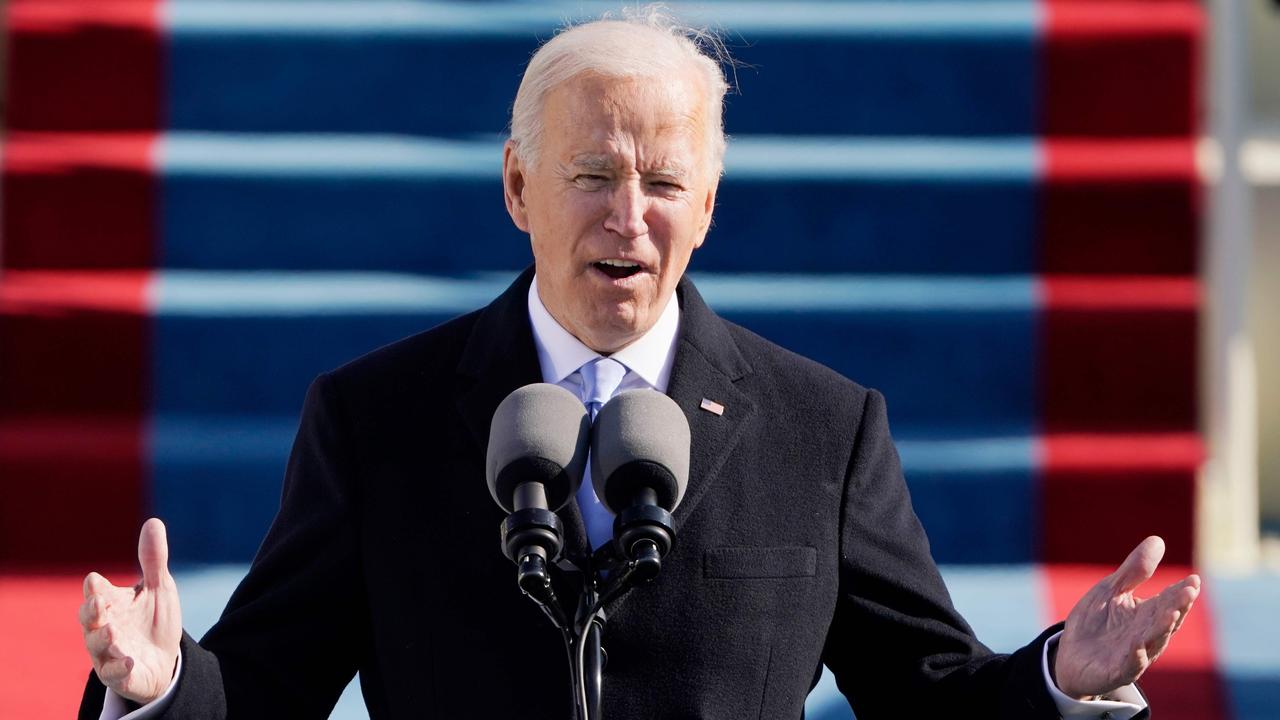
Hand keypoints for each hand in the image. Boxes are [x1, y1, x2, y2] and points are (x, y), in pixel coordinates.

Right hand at [79, 518, 182, 704]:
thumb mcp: (158, 587)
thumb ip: (153, 559)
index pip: (95, 592)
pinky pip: (114, 674)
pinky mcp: (119, 675)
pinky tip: (130, 660)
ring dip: (103, 639)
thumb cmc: (154, 620)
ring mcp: (108, 652)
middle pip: (88, 618)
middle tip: (100, 604)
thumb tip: (153, 521)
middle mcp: (103, 627)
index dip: (95, 588)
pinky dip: (119, 668)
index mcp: (110, 603)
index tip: (96, 581)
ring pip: (97, 646)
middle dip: (92, 611)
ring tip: (114, 632)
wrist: (164, 659)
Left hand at [1053, 535, 1199, 699]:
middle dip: (1178, 606)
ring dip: (1163, 629)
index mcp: (1147, 615)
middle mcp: (1146, 635)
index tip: (1193, 579)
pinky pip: (1129, 665)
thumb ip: (1134, 571)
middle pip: (1166, 620)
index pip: (1169, 601)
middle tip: (1188, 591)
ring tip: (1171, 614)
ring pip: (1153, 642)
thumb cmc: (1095, 622)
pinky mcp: (1116, 671)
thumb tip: (1158, 540)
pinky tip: (1138, 646)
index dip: (1181, 592)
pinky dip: (1135, 657)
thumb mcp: (1111, 590)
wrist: (1071, 656)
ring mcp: (1133, 654)